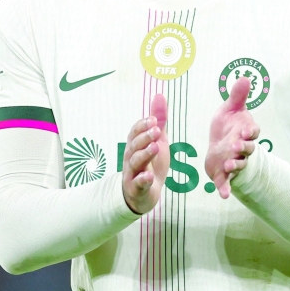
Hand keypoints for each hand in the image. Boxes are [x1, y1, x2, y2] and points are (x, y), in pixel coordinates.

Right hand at [122, 93, 169, 213]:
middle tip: (157, 131)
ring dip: (145, 154)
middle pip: (134, 145)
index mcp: (135, 145)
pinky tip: (150, 176)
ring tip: (155, 147)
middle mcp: (130, 157)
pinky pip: (138, 184)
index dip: (142, 125)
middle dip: (145, 137)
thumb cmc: (150, 164)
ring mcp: (132, 173)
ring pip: (135, 162)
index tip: (154, 119)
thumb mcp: (158, 140)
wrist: (144, 195)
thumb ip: (159, 120)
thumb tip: (159, 95)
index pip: (134, 132)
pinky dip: (143, 179)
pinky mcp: (136, 188)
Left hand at [206, 76, 260, 198]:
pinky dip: (225, 189)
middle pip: (247, 149)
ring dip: (235, 165)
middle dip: (243, 148)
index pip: (252, 131)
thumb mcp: (230, 109)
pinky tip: (223, 195)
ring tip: (230, 164)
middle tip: (238, 146)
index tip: (247, 130)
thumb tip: (245, 77)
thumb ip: (237, 96)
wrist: (219, 145)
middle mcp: (241, 148)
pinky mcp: (223, 174)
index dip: (250, 131)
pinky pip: (226, 182)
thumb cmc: (228, 126)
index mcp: (245, 132)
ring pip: (238, 164)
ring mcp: (233, 162)